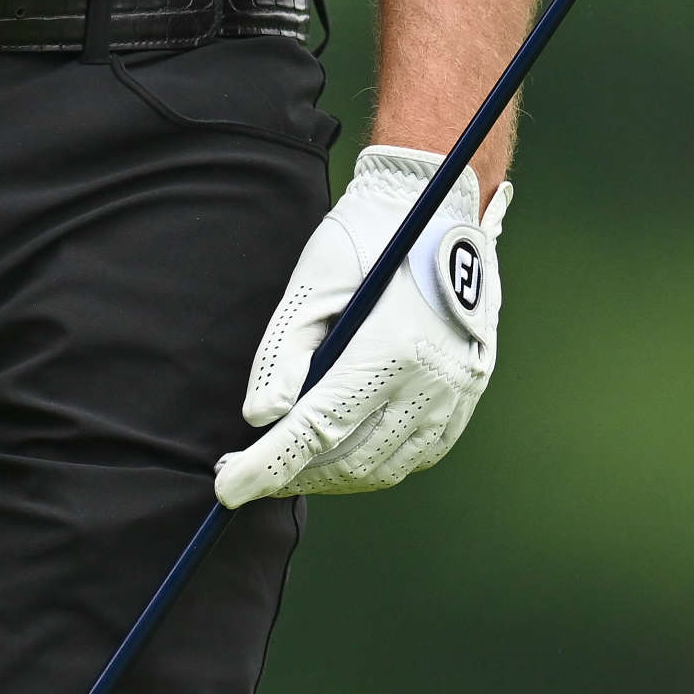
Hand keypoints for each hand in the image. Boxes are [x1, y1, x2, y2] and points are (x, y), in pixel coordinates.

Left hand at [214, 146, 507, 508]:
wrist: (440, 205)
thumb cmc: (369, 235)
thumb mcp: (314, 278)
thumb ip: (284, 350)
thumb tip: (259, 418)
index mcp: (392, 349)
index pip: (319, 428)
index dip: (269, 465)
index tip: (228, 488)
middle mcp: (431, 383)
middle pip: (349, 459)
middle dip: (291, 474)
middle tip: (246, 473)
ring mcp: (454, 396)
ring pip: (382, 468)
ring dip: (329, 476)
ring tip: (287, 464)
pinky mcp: (465, 398)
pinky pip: (412, 456)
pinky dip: (371, 465)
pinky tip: (340, 452)